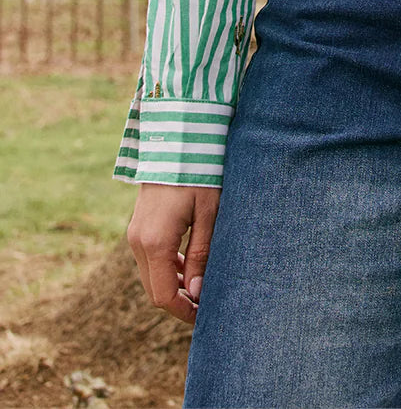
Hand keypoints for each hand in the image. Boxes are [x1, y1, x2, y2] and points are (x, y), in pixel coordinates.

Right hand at [126, 182, 221, 323]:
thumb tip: (197, 293)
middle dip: (178, 302)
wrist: (175, 141)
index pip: (164, 295)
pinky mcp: (138, 227)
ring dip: (173, 285)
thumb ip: (202, 254)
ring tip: (201, 286)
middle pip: (154, 290)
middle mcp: (138, 242)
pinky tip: (188, 266)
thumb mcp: (209, 213)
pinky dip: (166, 269)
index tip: (204, 316)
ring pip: (150, 276)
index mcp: (156, 242)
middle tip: (205, 305)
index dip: (183, 311)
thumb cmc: (198, 174)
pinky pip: (149, 259)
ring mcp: (134, 234)